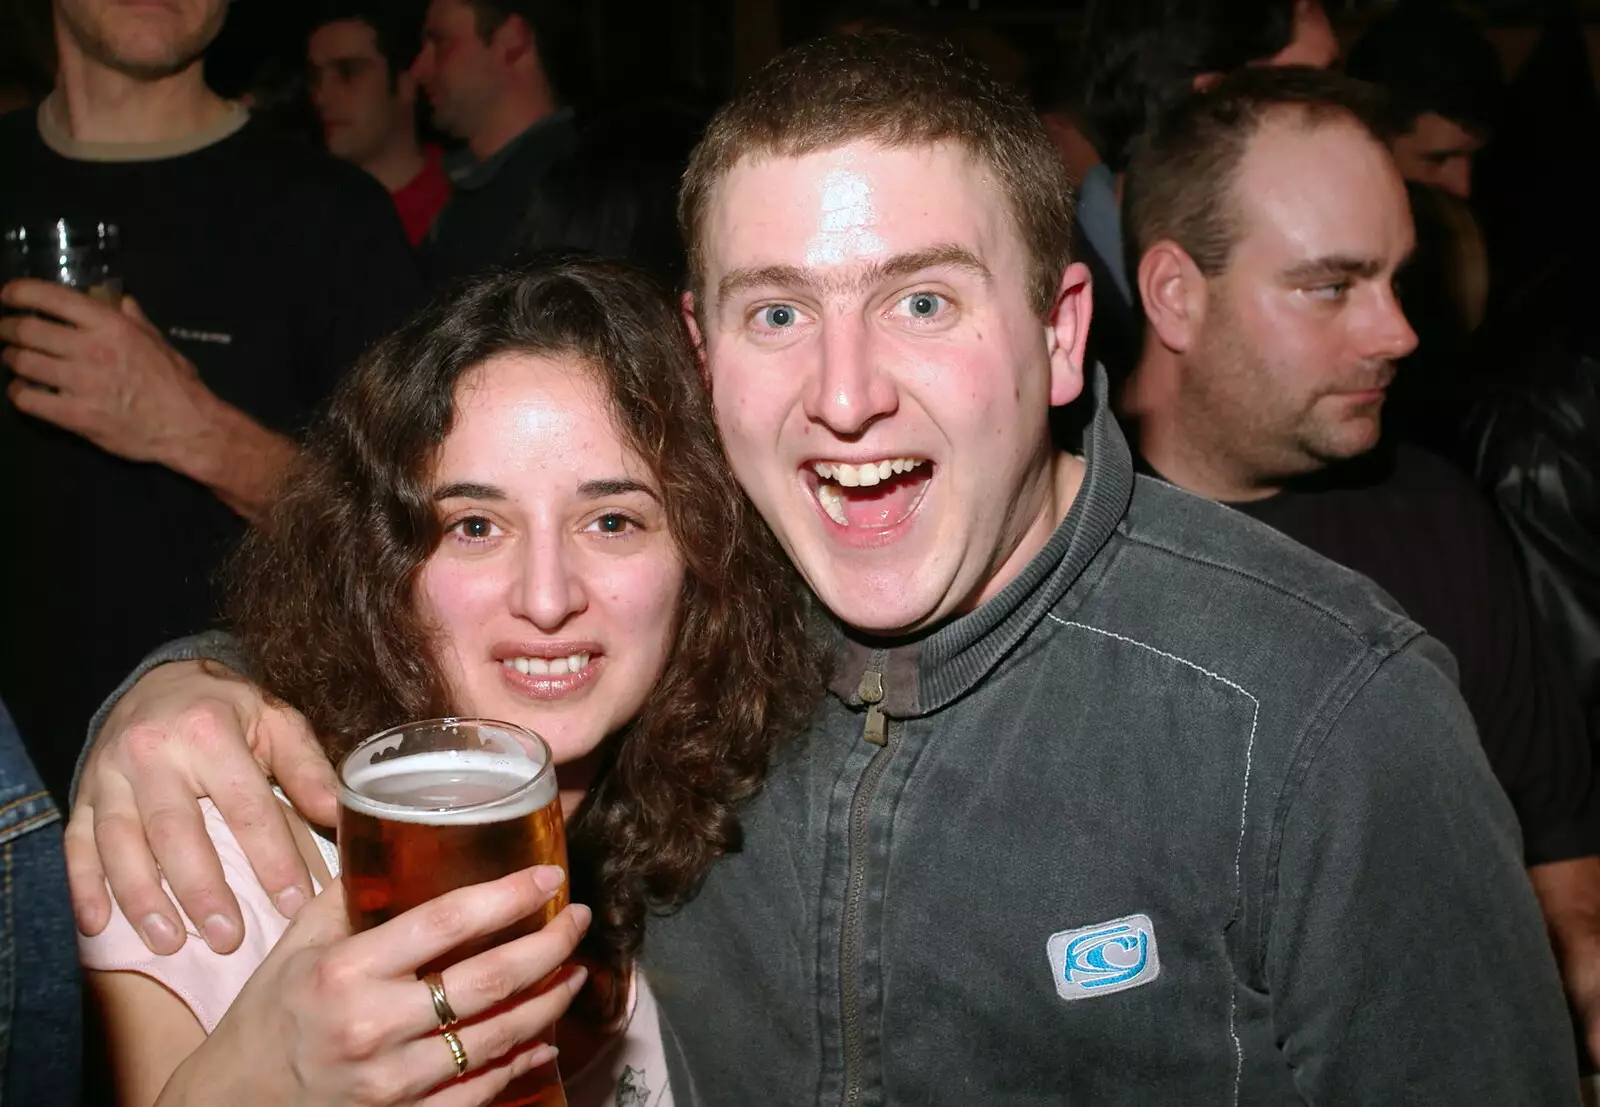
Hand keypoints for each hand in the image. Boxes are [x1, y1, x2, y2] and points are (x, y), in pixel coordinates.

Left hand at [0, 279, 220, 465]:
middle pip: (28, 330)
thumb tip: (119, 299)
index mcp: (111, 325)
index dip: (20, 293)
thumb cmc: (176, 383)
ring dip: (11, 359)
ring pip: (22, 362)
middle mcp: (92, 349)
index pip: (52, 297)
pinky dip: (18, 393)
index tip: (8, 296)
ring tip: (12, 360)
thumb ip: (134, 319)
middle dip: (7, 328)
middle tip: (4, 332)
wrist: (187, 427)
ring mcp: (82, 383)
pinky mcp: (76, 415)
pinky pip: (29, 399)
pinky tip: (23, 391)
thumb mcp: (159, 341)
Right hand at [68, 660, 338, 955]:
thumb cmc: (226, 709)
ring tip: (170, 941)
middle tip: (228, 937)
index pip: (246, 807)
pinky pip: (77, 844)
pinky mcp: (82, 794)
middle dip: (202, 891)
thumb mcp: (275, 721)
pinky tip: (98, 924)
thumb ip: (306, 768)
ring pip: (120, 844)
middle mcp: (152, 752)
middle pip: (176, 832)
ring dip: (143, 899)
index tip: (293, 901)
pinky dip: (84, 887)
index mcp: (209, 732)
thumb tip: (338, 813)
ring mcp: (109, 775)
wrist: (159, 680)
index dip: (272, 858)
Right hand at [165, 867, 590, 1106]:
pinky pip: (481, 1091)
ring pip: (496, 1036)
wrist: (235, 1100)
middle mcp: (372, 1025)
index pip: (445, 922)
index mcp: (346, 971)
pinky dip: (522, 1062)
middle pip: (488, 979)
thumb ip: (352, 893)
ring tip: (574, 971)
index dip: (507, 895)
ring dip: (548, 1001)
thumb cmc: (271, 1011)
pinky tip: (545, 1039)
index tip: (549, 876)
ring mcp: (391, 1082)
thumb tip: (403, 835)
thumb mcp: (298, 942)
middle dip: (549, 945)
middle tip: (577, 920)